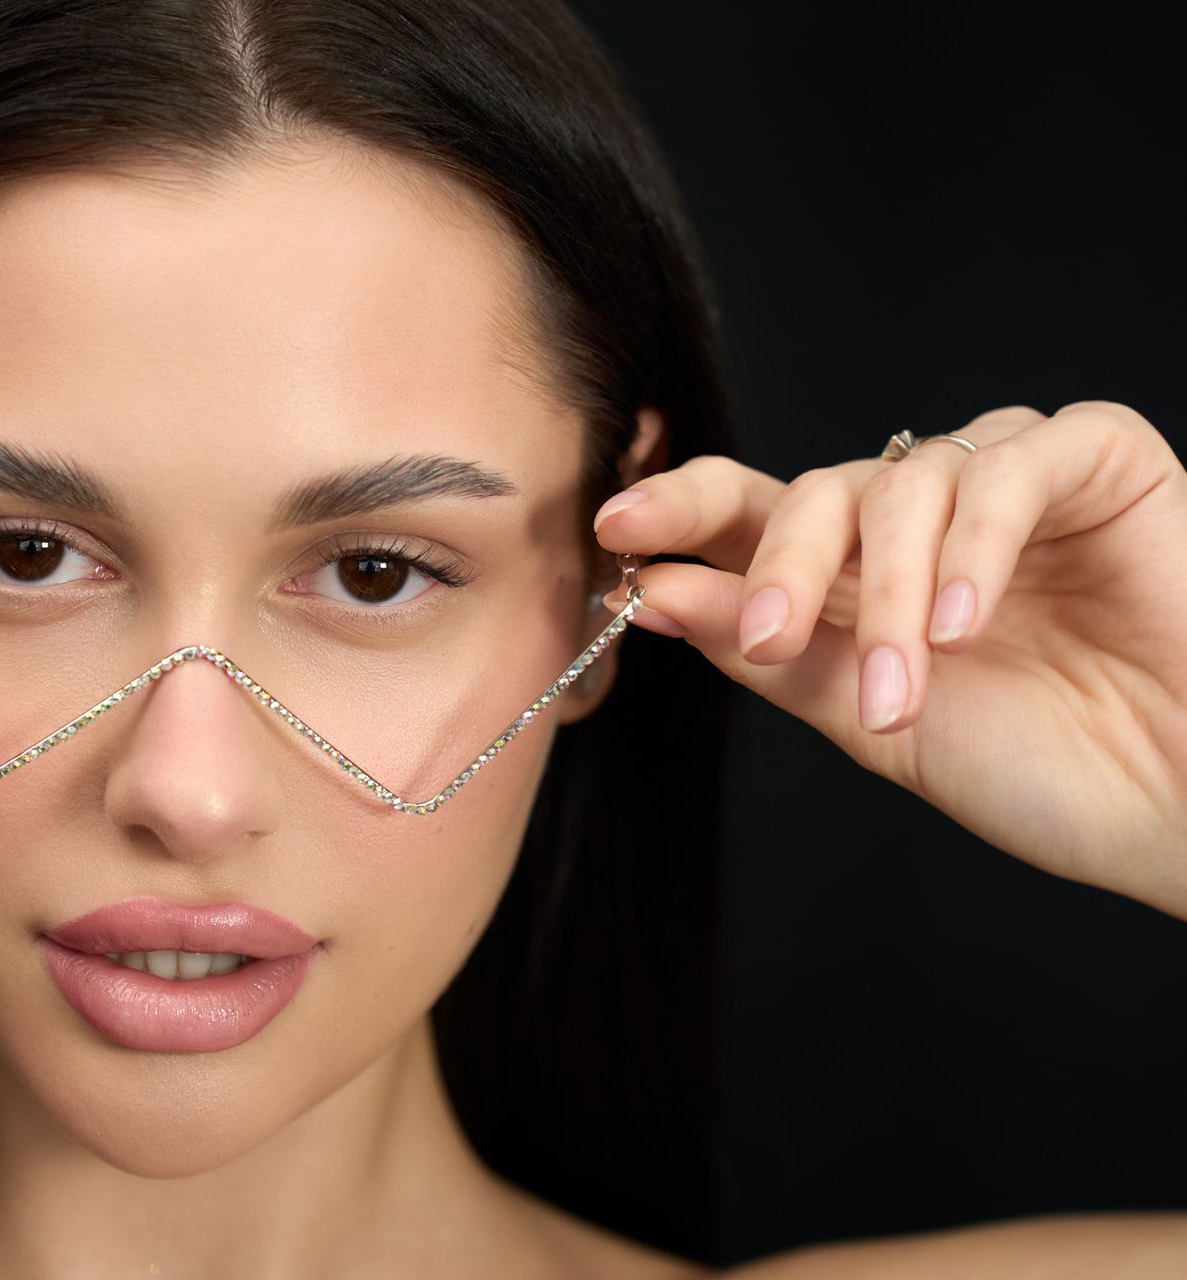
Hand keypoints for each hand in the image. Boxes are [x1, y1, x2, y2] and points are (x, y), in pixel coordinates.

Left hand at [596, 401, 1186, 919]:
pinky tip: (969, 626)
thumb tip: (651, 591)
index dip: (681, 510)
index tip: (617, 530)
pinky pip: (1010, 466)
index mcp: (858, 577)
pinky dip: (976, 546)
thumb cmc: (1047, 771)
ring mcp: (1009, 483)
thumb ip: (768, 652)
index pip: (751, 513)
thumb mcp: (873, 721)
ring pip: (903, 481)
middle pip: (814, 489)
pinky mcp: (1099, 460)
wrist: (1185, 807)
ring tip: (907, 688)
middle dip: (780, 563)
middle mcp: (923, 521)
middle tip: (771, 636)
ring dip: (891, 591)